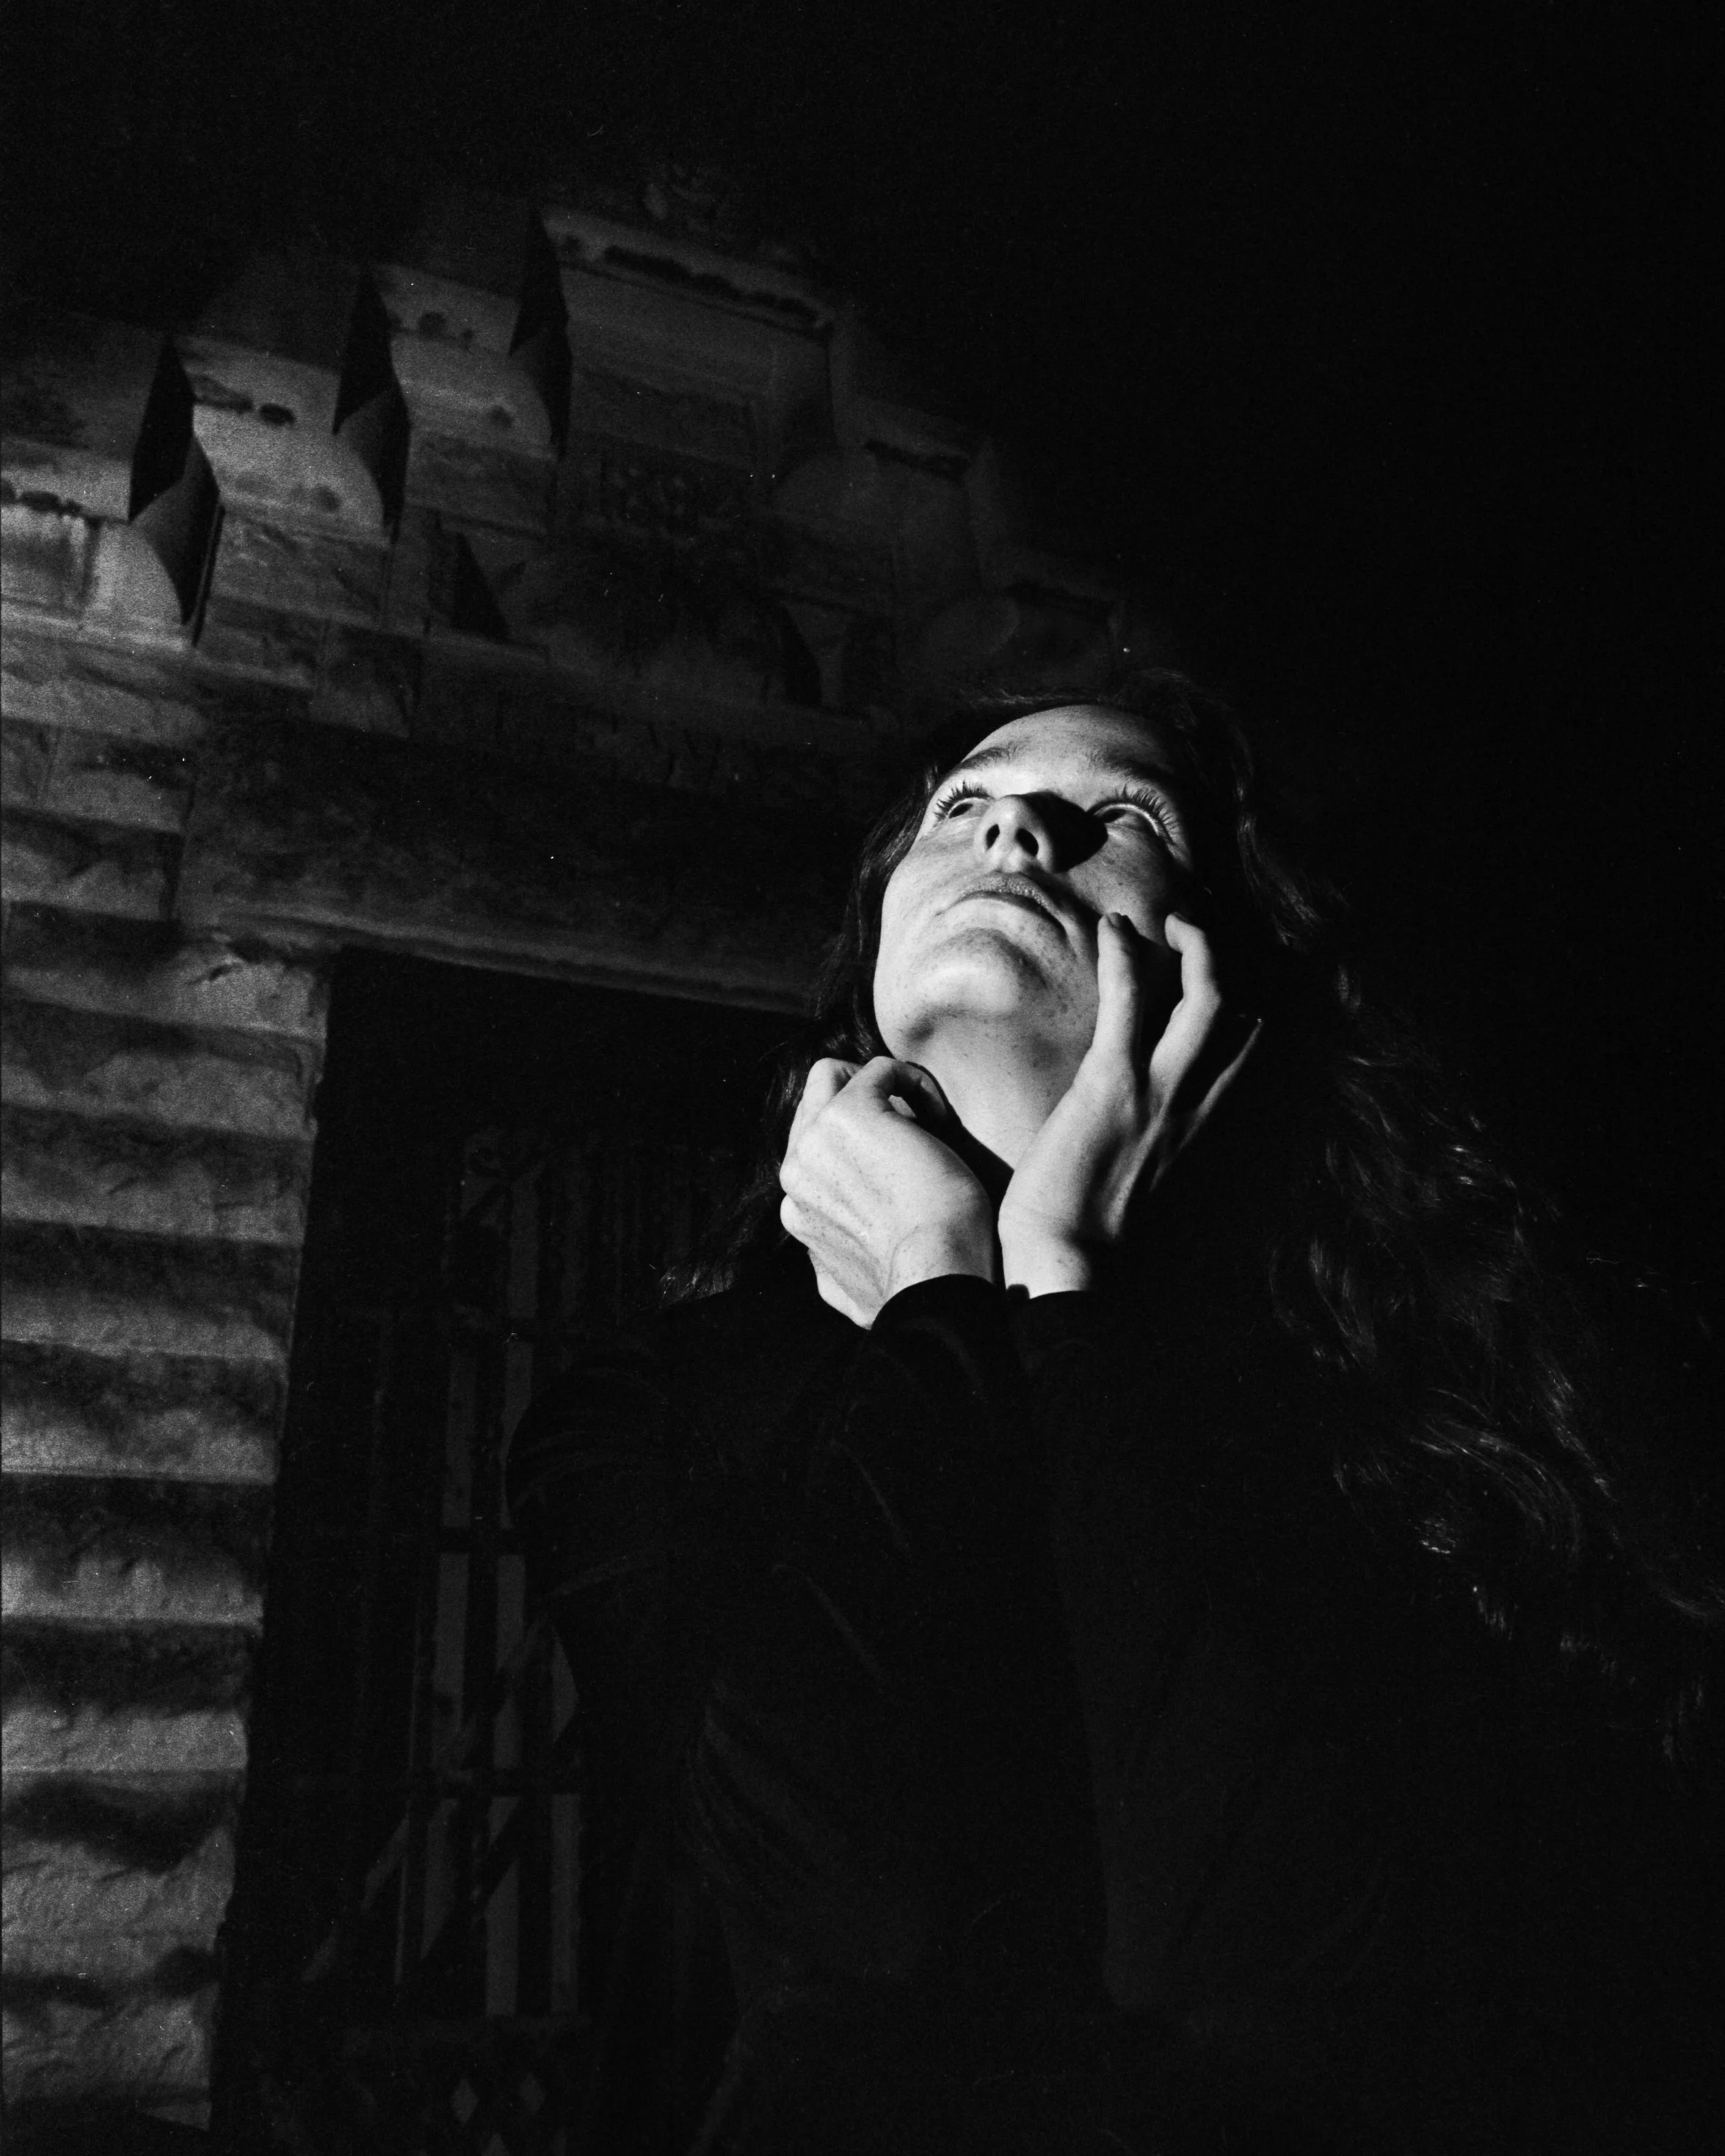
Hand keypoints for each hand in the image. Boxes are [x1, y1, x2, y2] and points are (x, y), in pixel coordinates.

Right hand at [779, 1056, 995, 1326]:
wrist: (935, 1282)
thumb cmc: (917, 1287)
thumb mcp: (852, 1290)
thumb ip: (829, 1266)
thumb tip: (826, 1267)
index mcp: (796, 1208)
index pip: (813, 1146)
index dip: (861, 1142)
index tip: (903, 1162)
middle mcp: (795, 1171)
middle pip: (816, 1104)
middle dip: (867, 1106)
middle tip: (916, 1132)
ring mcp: (817, 1139)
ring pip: (835, 1076)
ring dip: (883, 1087)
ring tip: (926, 1120)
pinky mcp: (852, 1114)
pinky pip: (880, 1068)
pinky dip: (914, 1081)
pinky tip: (941, 1117)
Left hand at [997, 912, 1258, 1296]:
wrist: (1067, 1266)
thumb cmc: (1085, 1238)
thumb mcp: (1137, 1189)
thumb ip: (1151, 1153)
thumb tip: (1133, 1135)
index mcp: (1200, 1133)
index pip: (1245, 1059)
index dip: (1243, 1015)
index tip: (1221, 988)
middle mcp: (1194, 1109)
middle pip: (1238, 1018)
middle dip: (1222, 965)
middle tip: (1192, 933)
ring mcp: (1160, 1093)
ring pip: (1207, 999)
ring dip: (1192, 946)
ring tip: (1167, 920)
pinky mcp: (1113, 1084)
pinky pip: (1132, 1001)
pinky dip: (1127, 956)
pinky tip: (1115, 929)